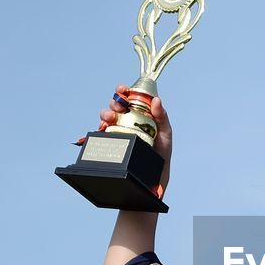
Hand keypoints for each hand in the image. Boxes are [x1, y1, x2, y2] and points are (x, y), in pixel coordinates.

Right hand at [99, 84, 172, 198]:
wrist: (153, 175)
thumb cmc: (161, 151)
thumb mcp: (165, 132)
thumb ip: (161, 116)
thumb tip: (156, 100)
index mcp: (140, 113)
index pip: (129, 97)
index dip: (123, 90)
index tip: (122, 89)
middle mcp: (127, 119)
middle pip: (116, 104)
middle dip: (114, 102)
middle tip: (118, 108)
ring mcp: (118, 130)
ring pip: (107, 116)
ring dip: (106, 114)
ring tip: (110, 119)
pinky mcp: (112, 141)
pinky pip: (101, 131)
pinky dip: (100, 127)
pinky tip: (103, 128)